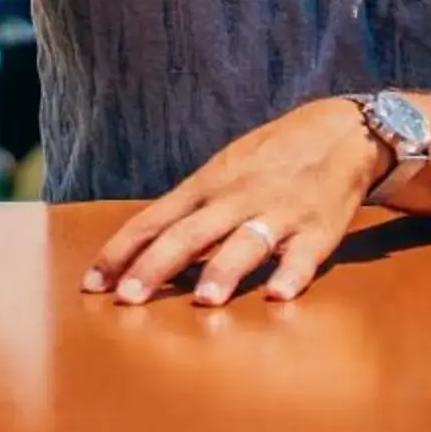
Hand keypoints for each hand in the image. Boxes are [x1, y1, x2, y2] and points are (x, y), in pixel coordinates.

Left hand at [84, 100, 389, 308]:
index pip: (154, 220)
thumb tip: (140, 250)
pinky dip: (293, 272)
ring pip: (247, 242)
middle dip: (157, 265)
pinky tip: (280, 293)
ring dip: (225, 270)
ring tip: (204, 299)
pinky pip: (305, 253)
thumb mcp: (220, 174)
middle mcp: (237, 199)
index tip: (92, 283)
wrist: (338, 132)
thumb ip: (187, 212)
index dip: (121, 251)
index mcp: (207, 187)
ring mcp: (279, 213)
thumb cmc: (267, 161)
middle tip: (128, 297)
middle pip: (191, 234)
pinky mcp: (319, 229)